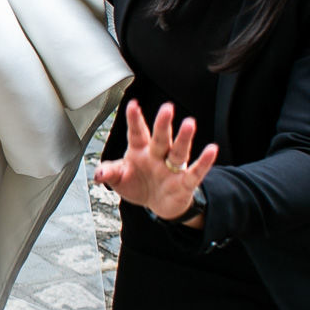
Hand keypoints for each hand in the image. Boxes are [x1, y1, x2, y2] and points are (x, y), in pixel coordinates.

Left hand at [92, 100, 218, 224]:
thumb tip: (98, 174)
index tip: (133, 105)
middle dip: (163, 124)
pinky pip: (195, 172)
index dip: (135, 120)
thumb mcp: (119, 179)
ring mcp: (172, 168)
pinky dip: (204, 162)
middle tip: (167, 108)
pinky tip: (211, 150)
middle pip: (160, 138)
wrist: (157, 204)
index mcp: (140, 151)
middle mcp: (157, 156)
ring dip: (184, 138)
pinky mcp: (184, 183)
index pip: (137, 133)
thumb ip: (109, 173)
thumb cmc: (138, 184)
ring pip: (178, 150)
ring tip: (189, 123)